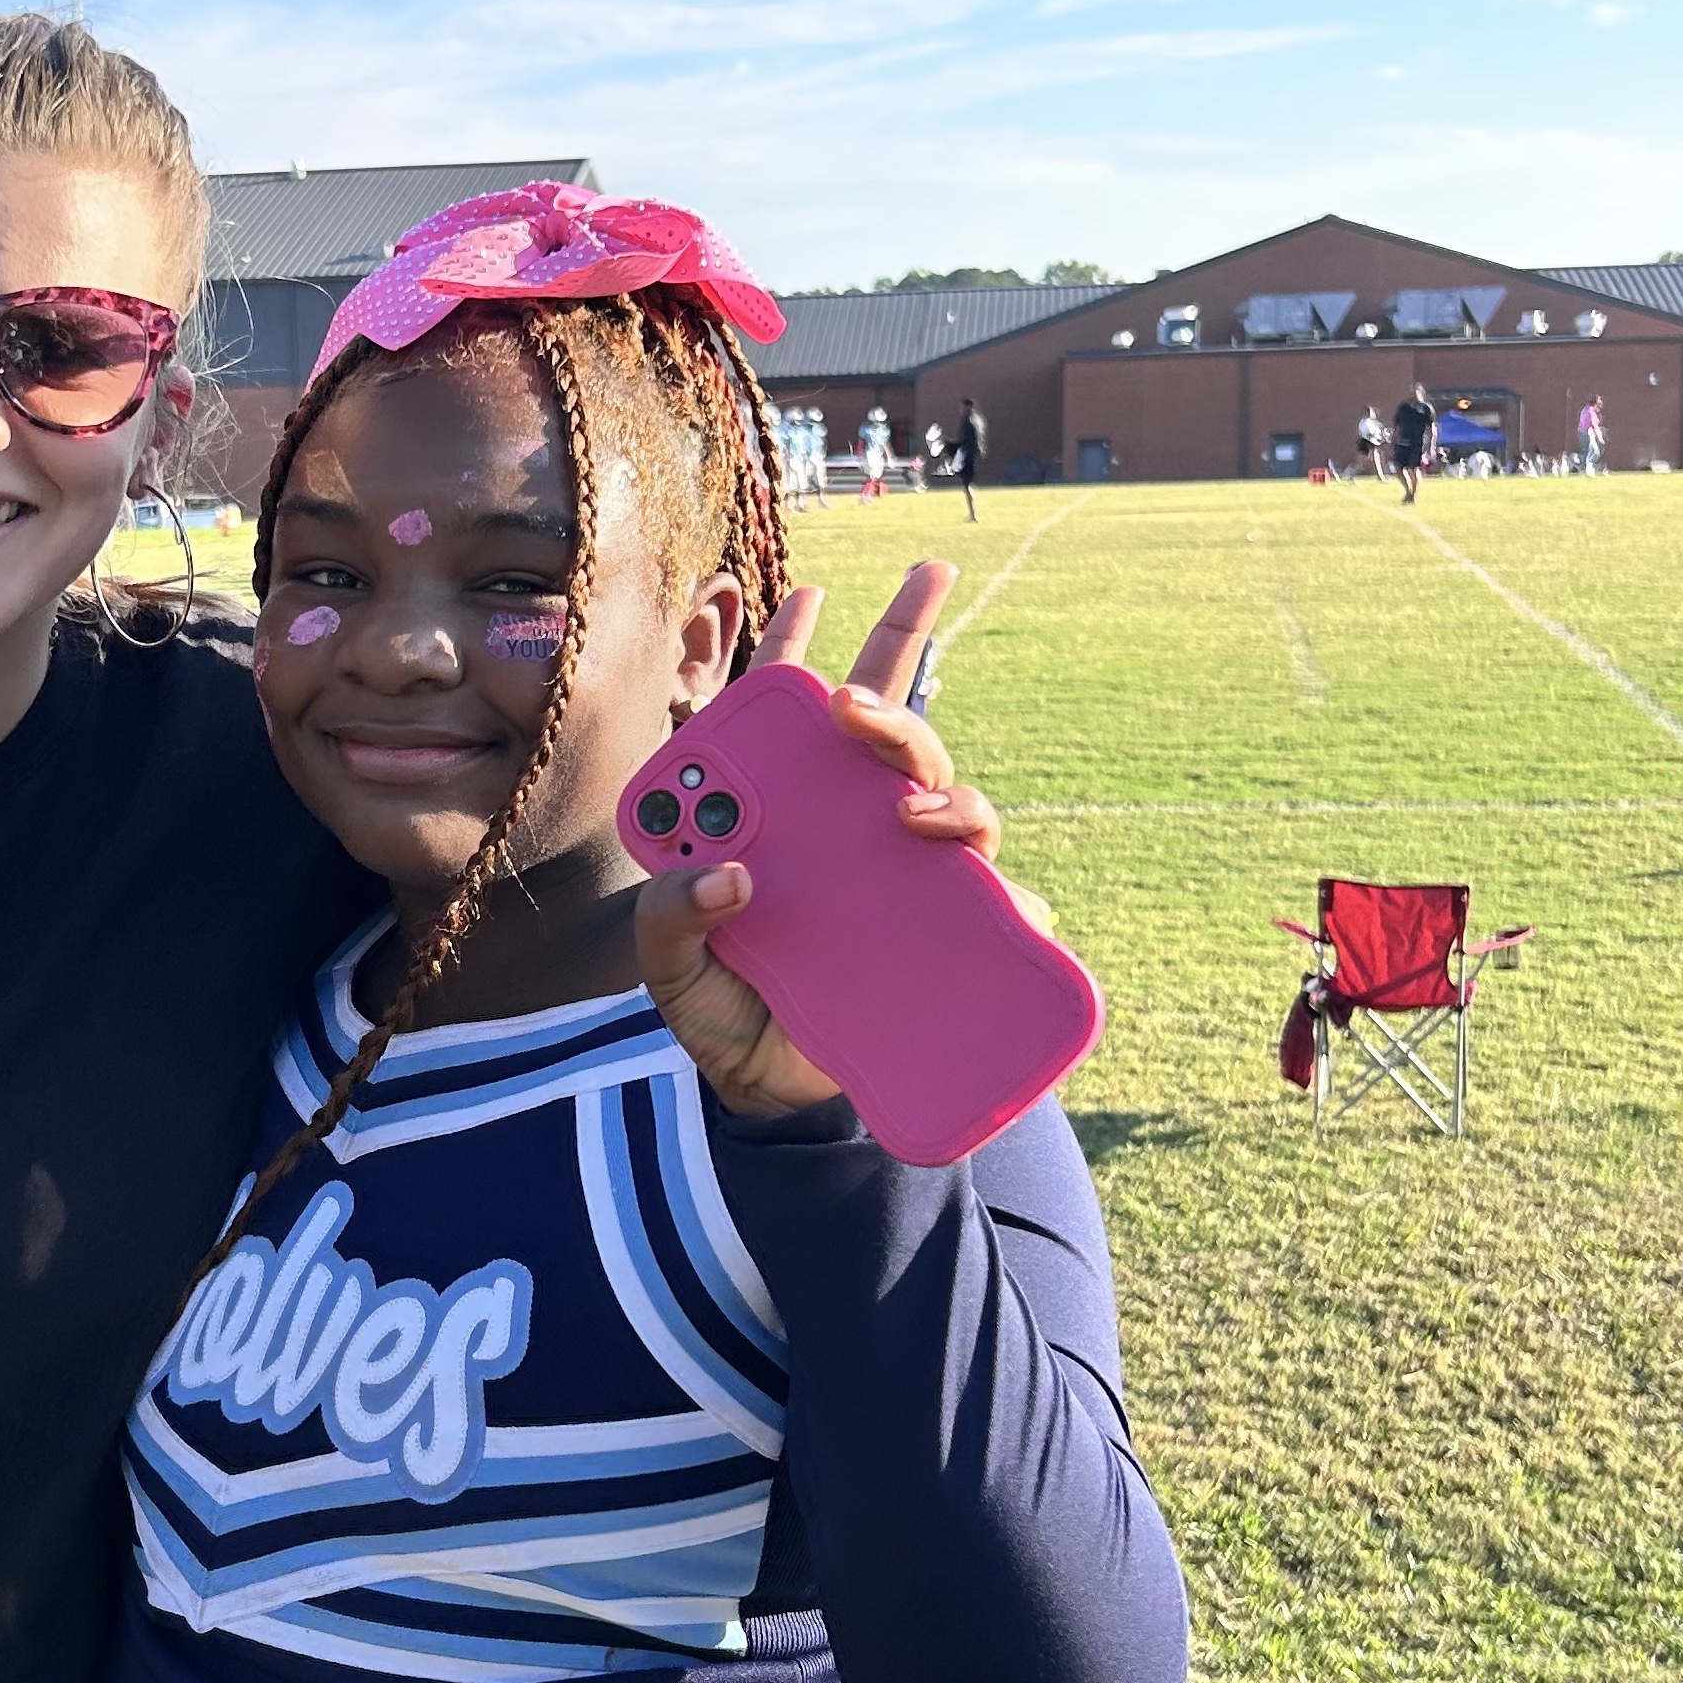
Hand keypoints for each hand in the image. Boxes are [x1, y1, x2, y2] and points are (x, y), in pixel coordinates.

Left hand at [633, 563, 1041, 1118]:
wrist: (766, 1090)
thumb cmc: (720, 1005)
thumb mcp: (669, 964)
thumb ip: (668, 918)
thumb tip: (728, 876)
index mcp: (783, 811)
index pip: (792, 713)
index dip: (797, 645)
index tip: (810, 591)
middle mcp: (851, 826)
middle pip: (892, 732)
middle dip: (891, 687)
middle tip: (849, 704)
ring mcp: (905, 875)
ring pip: (955, 801)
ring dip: (946, 793)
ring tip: (912, 816)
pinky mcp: (948, 934)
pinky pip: (1001, 907)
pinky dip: (1014, 903)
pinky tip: (1008, 910)